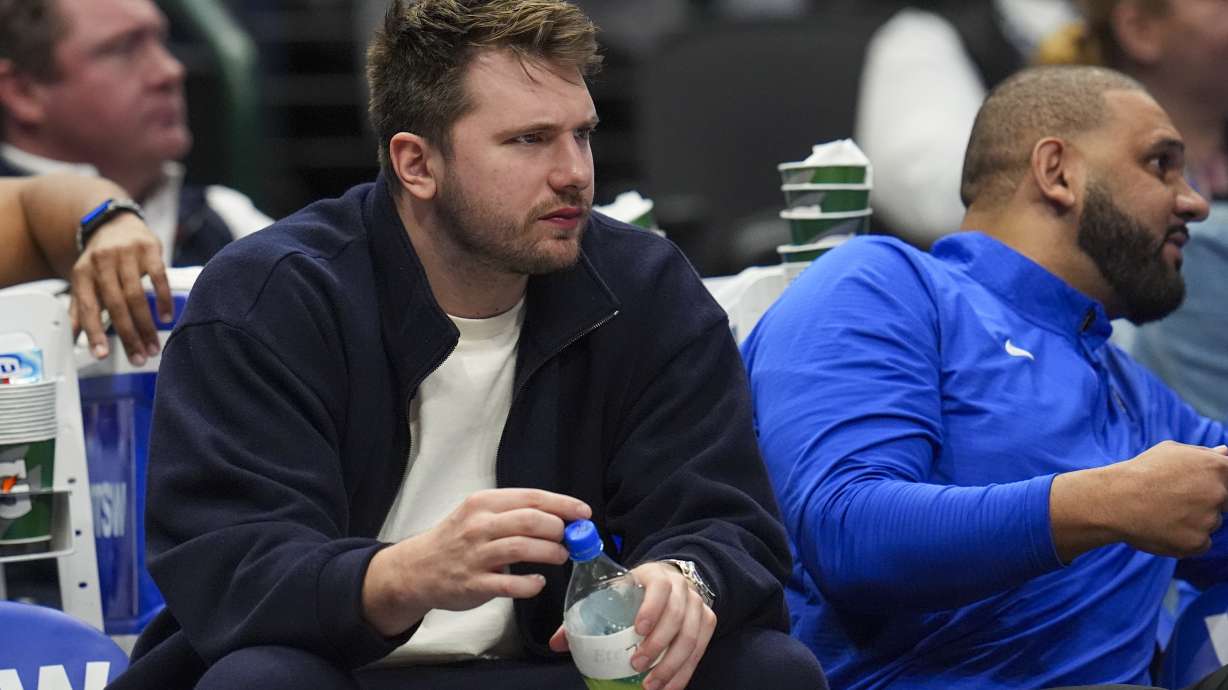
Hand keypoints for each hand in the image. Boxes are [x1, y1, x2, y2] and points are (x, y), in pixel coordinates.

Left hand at [69, 214, 170, 363]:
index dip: (94, 332)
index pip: (87, 307)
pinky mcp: (149, 249)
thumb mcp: (85, 280)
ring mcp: (127, 254)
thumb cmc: (102, 260)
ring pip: (136, 295)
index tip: (102, 355)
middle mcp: (102, 263)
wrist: (115, 223)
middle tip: (138, 357)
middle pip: (115, 305)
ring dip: (146, 325)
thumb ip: (79, 308)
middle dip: (128, 335)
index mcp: (83, 273)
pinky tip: (166, 317)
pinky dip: (163, 300)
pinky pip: (159, 277)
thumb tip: (72, 339)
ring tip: (153, 346)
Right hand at [362, 488, 590, 636]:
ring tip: (560, 556)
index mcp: (483, 503)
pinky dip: (530, 584)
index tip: (583, 513)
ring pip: (523, 547)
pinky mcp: (475, 584)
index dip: (563, 504)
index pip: (531, 497)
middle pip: (530, 520)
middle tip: (569, 538)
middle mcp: (479, 526)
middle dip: (558, 528)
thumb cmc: (455, 539)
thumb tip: (559, 517)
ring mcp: (476, 555)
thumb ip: (513, 513)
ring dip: (550, 552)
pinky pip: (510, 584)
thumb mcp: (478, 514)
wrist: (417, 569)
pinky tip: (537, 583)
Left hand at [549, 561, 715, 689]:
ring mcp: (698, 605)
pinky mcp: (708, 621)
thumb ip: (587, 614)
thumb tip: (557, 643)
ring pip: (691, 637)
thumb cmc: (637, 590)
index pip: (659, 588)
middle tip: (637, 666)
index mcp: (656, 575)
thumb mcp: (614, 591)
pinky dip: (685, 672)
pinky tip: (670, 688)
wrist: (672, 580)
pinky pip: (700, 650)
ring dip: (672, 665)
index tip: (638, 631)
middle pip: (677, 617)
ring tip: (652, 686)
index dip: (651, 609)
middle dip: (658, 645)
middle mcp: (682, 588)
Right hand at [1051, 441, 1227, 560]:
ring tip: (1162, 513)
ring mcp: (1210, 519)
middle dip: (1203, 502)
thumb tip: (1225, 452)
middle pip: (1223, 503)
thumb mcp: (1171, 452)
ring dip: (1193, 521)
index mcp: (1217, 467)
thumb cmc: (1141, 472)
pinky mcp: (1198, 542)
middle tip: (1173, 500)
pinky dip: (1184, 539)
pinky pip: (1200, 542)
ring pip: (1210, 523)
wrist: (1114, 500)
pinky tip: (1163, 528)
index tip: (1196, 487)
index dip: (1215, 483)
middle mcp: (1218, 493)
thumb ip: (1204, 455)